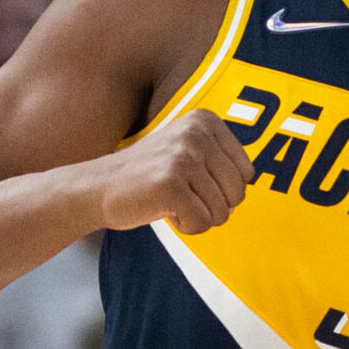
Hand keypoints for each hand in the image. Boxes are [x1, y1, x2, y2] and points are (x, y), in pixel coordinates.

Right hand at [94, 110, 252, 234]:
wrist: (97, 187)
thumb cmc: (148, 176)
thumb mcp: (189, 150)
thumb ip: (221, 158)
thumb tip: (251, 180)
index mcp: (205, 121)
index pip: (246, 172)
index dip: (223, 189)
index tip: (194, 182)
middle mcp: (196, 134)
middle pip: (238, 193)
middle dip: (213, 206)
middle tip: (182, 197)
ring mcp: (183, 158)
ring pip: (222, 212)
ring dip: (198, 217)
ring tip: (171, 201)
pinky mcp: (171, 184)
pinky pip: (202, 223)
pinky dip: (187, 227)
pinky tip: (164, 211)